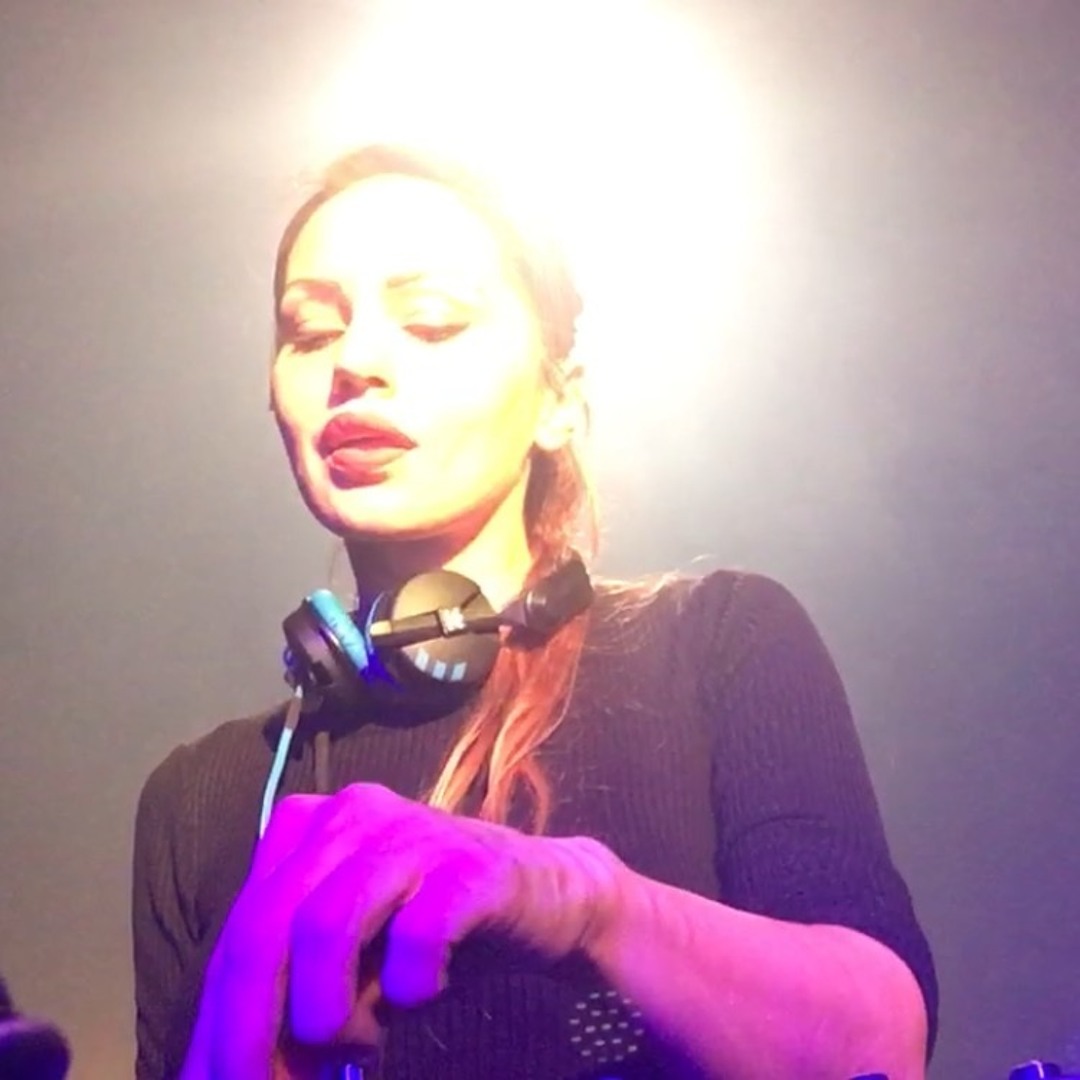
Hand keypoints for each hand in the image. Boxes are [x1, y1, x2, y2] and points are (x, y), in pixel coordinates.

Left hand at [180, 783, 623, 1078]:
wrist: (548, 896)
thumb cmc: (433, 930)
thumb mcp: (350, 957)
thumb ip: (292, 989)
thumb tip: (221, 1071)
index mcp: (312, 827)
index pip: (240, 931)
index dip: (223, 1020)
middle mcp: (354, 814)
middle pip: (267, 925)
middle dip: (253, 1028)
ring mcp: (413, 834)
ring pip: (328, 925)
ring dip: (331, 1010)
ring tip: (361, 1041)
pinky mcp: (472, 864)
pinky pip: (418, 933)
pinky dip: (411, 984)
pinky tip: (424, 994)